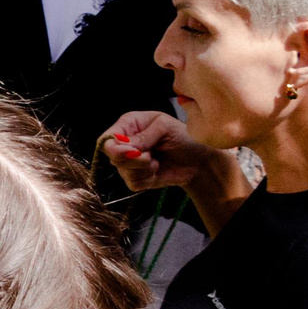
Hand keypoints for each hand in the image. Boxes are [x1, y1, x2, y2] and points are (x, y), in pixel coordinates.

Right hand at [101, 109, 216, 193]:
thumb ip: (143, 136)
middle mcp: (125, 143)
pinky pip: (133, 182)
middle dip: (133, 159)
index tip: (133, 152)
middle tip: (151, 156)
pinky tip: (158, 170)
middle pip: (112, 156)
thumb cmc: (185, 137)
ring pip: (123, 171)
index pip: (107, 139)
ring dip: (144, 168)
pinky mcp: (137, 178)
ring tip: (158, 160)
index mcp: (129, 125)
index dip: (115, 148)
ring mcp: (129, 162)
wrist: (200, 160)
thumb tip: (125, 147)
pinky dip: (147, 178)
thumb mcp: (165, 128)